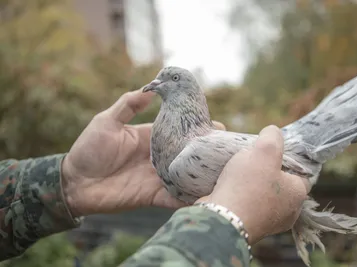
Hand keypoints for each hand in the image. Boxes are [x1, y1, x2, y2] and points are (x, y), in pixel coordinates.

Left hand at [61, 88, 224, 216]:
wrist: (75, 182)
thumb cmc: (88, 149)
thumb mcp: (106, 121)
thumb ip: (128, 104)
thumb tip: (151, 88)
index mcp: (151, 136)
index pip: (179, 129)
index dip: (197, 126)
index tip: (217, 125)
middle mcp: (159, 156)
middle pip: (187, 153)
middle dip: (206, 150)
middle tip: (226, 148)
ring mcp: (158, 176)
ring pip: (186, 174)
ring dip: (202, 173)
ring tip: (224, 170)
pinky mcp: (153, 195)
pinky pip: (175, 197)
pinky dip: (190, 197)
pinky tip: (207, 194)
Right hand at [195, 125, 309, 243]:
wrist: (222, 219)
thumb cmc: (248, 185)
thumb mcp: (265, 150)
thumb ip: (272, 137)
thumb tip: (272, 131)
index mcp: (297, 195)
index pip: (300, 173)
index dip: (286, 160)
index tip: (270, 152)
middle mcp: (286, 213)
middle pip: (279, 184)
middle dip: (265, 171)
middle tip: (251, 160)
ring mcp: (266, 223)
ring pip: (261, 195)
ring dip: (250, 184)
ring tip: (236, 171)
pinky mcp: (247, 226)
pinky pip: (246, 206)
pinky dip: (238, 196)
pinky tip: (227, 186)